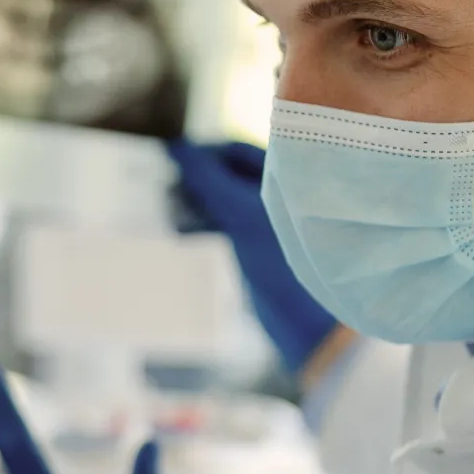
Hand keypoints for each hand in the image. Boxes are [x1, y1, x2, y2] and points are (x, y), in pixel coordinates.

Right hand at [168, 138, 339, 375]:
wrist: (307, 326)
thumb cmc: (287, 267)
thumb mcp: (245, 215)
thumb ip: (211, 179)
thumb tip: (178, 148)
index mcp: (291, 177)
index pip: (239, 150)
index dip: (206, 152)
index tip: (172, 156)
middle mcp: (280, 193)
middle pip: (229, 172)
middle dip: (198, 175)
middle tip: (166, 180)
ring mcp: (267, 221)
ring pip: (221, 197)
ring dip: (195, 198)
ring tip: (168, 202)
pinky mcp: (255, 247)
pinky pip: (222, 222)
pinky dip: (200, 221)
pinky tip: (181, 227)